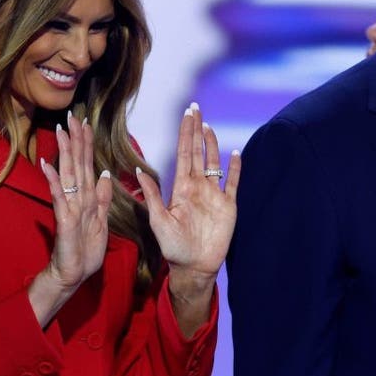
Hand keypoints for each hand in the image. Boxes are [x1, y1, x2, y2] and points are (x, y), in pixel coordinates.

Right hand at [29, 111, 113, 326]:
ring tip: (61, 131)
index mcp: (87, 197)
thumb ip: (102, 197)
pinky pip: (59, 197)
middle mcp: (76, 198)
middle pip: (76, 164)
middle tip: (72, 116)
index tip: (86, 123)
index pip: (86, 165)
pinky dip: (53, 181)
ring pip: (67, 174)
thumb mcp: (101, 220)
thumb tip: (104, 174)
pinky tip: (47, 165)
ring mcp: (69, 207)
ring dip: (64, 152)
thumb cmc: (85, 249)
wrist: (73, 273)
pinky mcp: (63, 219)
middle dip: (75, 140)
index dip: (87, 144)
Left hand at [136, 103, 240, 334]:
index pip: (184, 154)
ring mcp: (214, 195)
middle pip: (198, 152)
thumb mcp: (159, 221)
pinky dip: (235, 168)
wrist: (193, 267)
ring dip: (212, 145)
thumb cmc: (173, 248)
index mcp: (181, 188)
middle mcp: (198, 187)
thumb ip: (152, 196)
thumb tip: (139, 171)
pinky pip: (233, 183)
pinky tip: (236, 153)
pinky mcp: (228, 206)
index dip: (185, 134)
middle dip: (196, 131)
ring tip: (208, 126)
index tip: (186, 114)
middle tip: (196, 109)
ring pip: (214, 163)